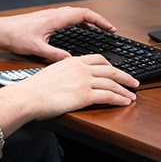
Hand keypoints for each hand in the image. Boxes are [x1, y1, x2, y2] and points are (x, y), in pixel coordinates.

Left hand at [0, 6, 116, 61]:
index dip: (100, 20)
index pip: (83, 14)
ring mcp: (50, 15)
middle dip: (98, 20)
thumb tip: (71, 61)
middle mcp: (54, 14)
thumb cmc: (15, 36)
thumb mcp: (36, 49)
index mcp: (55, 19)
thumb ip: (55, 56)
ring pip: (75, 13)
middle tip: (109, 30)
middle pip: (82, 12)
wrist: (0, 30)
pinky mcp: (46, 18)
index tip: (110, 28)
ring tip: (99, 30)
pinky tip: (79, 29)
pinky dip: (78, 21)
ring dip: (88, 20)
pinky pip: (68, 16)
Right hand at [0, 55, 138, 136]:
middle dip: (125, 76)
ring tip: (132, 95)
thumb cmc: (33, 89)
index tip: (116, 71)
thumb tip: (68, 82)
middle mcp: (80, 68)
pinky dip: (120, 99)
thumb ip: (64, 74)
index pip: (98, 59)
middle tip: (134, 82)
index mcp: (72, 61)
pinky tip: (126, 102)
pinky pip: (108, 96)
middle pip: (110, 70)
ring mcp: (83, 81)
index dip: (111, 66)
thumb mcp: (50, 74)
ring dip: (125, 89)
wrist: (27, 96)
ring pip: (112, 83)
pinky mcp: (84, 95)